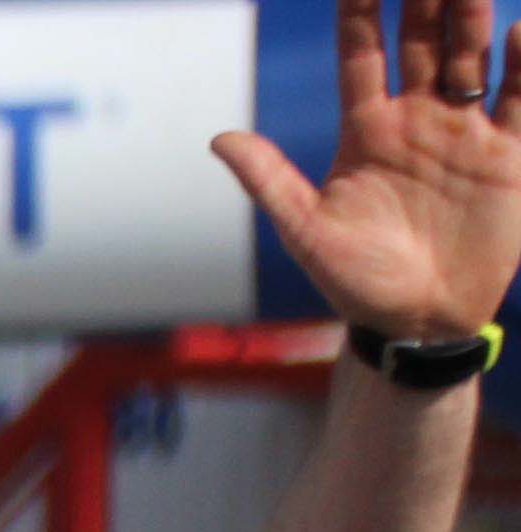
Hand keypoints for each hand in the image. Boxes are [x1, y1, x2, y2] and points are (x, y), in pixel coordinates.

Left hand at [221, 0, 520, 338]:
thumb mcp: (307, 231)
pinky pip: (519, 97)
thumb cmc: (355, 282)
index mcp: (367, 130)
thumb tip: (218, 138)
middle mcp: (417, 119)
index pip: (362, 56)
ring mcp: (464, 131)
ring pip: (471, 57)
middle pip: (422, 42)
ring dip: (471, 17)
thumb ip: (269, 180)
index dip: (361, 13)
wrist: (417, 322)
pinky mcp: (507, 153)